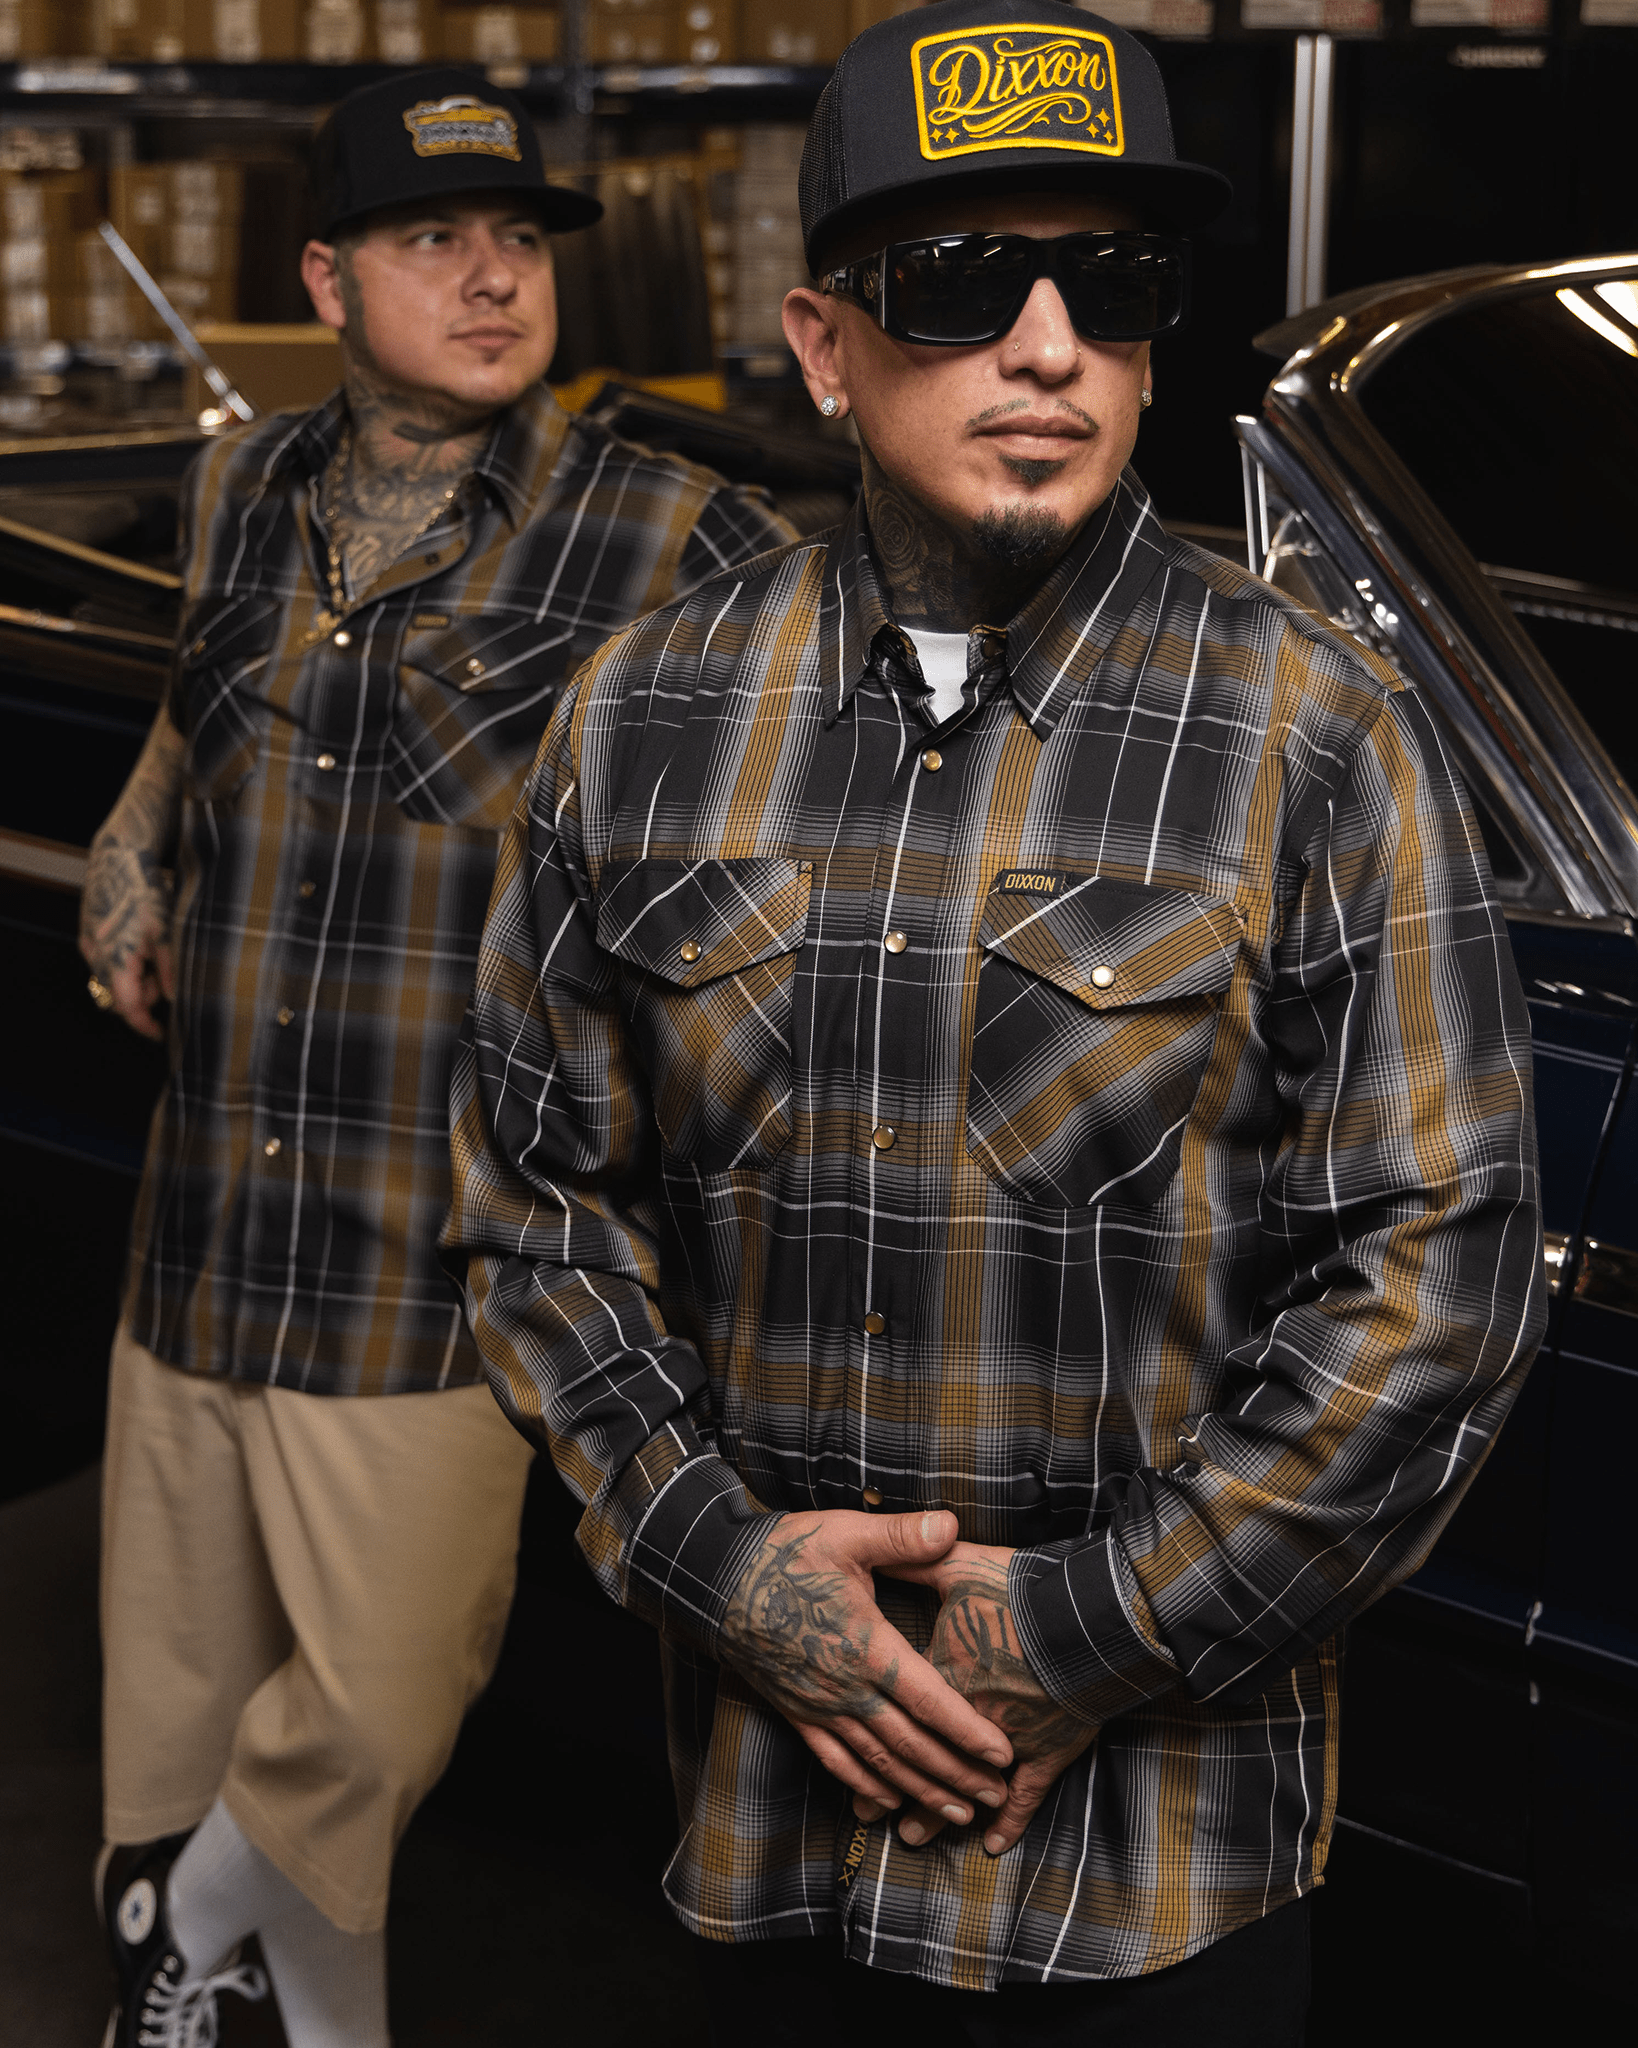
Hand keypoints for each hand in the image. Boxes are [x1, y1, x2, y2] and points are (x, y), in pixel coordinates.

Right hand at [79, 840, 174, 1040]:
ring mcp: (89, 943)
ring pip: (111, 978)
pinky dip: (123, 964)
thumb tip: (172, 998)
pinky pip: (104, 961)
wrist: (118, 856)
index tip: (160, 1033)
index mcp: (116, 958)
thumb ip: (169, 968)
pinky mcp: (88, 933)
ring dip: (134, 980)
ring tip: (155, 956)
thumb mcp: (166, 930)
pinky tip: (140, 946)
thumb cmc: (145, 890)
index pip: (127, 1006)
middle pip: (118, 995)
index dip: (144, 1024)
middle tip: (164, 980)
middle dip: (142, 997)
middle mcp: (96, 954)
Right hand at [719, 1509, 1013, 1823]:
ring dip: (921, 1790)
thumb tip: (952, 1525)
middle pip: (910, 1744)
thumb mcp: (845, 1534)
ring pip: (878, 1763)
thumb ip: (902, 1536)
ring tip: (958, 1813)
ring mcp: (818, 1706)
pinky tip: (890, 1802)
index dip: (968, 1730)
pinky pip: (835, 1762)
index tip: (1004, 1754)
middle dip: (957, 1774)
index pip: (928, 1699)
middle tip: (996, 1796)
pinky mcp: (795, 1713)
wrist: (715, 1579)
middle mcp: (844, 1688)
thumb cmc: (782, 1552)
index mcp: (865, 1646)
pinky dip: (867, 1786)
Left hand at [869, 1541, 1095, 1855]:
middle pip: (921, 1761)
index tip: (842, 1762)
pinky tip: (993, 1844)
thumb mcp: (958, 1565)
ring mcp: (1007, 1740)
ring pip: (963, 1787)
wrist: (1087, 1615)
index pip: (895, 1713)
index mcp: (941, 1673)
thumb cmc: (1021, 1587)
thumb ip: (913, 1558)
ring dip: (936, 1813)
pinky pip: (1026, 1797)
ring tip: (911, 1835)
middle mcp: (966, 1717)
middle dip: (891, 1791)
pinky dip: (1009, 1821)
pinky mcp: (1047, 1751)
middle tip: (866, 1814)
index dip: (868, 1737)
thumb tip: (877, 1542)